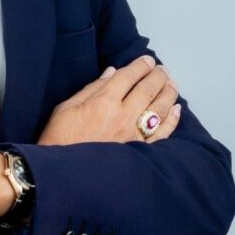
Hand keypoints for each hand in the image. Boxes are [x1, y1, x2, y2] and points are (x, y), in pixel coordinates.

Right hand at [37, 55, 180, 145]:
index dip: (139, 65)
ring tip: (171, 83)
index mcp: (103, 102)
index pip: (128, 76)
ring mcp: (133, 136)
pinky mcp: (139, 152)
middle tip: (162, 69)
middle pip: (147, 89)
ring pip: (159, 109)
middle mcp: (122, 117)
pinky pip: (162, 134)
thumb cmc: (59, 140)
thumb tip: (112, 73)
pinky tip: (176, 109)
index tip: (146, 60)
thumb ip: (91, 89)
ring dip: (168, 93)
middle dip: (157, 76)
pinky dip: (172, 120)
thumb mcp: (66, 108)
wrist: (63, 175)